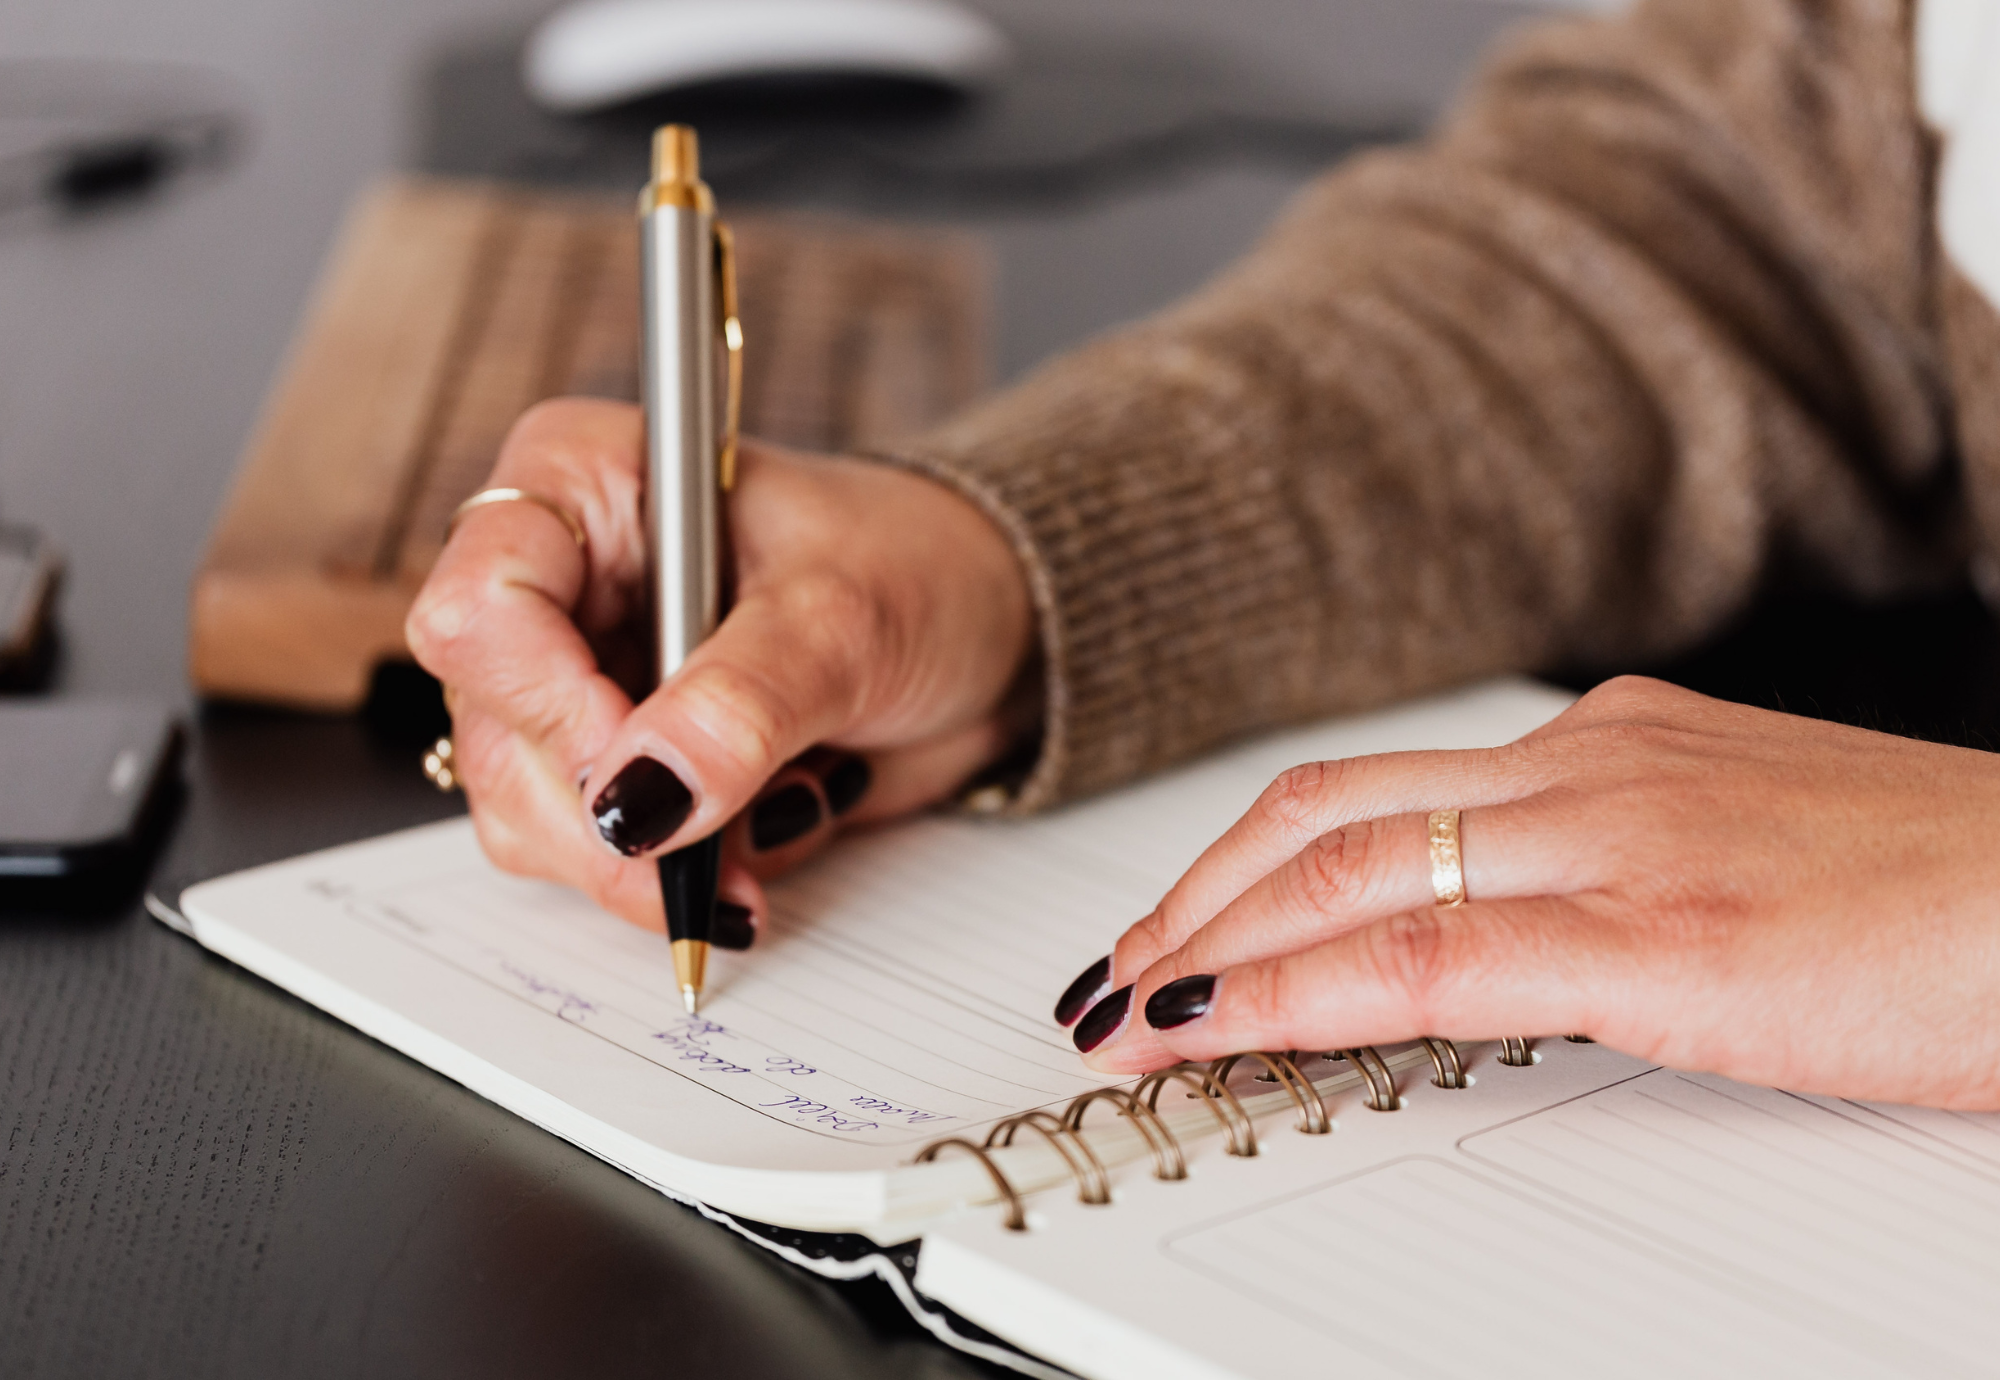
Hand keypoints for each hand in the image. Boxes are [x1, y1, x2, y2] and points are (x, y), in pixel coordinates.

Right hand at [406, 398, 1036, 938]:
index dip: (548, 707)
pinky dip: (682, 874)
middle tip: (707, 858)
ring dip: (648, 862)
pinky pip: (598, 856)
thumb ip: (741, 705)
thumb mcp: (843, 620)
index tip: (644, 776)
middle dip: (606, 820)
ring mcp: (583, 680)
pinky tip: (767, 831)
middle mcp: (561, 582)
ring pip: (529, 813)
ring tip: (769, 828)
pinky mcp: (623, 764)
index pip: (482, 605)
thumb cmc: (921, 568)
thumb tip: (642, 801)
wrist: (991, 630)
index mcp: (584, 485)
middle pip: (497, 733)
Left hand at [1060, 676, 1999, 1110]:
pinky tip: (1216, 1027)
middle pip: (1321, 815)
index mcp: (1609, 748)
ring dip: (1208, 943)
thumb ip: (1614, 879)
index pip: (1371, 795)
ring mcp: (1615, 838)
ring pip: (1343, 872)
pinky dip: (1292, 989)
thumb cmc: (1945, 896)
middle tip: (1112, 972)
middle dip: (1192, 898)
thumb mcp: (1742, 860)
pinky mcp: (1657, 933)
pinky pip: (1423, 955)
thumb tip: (1509, 939)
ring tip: (1127, 1010)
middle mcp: (1590, 769)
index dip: (1243, 864)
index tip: (1176, 929)